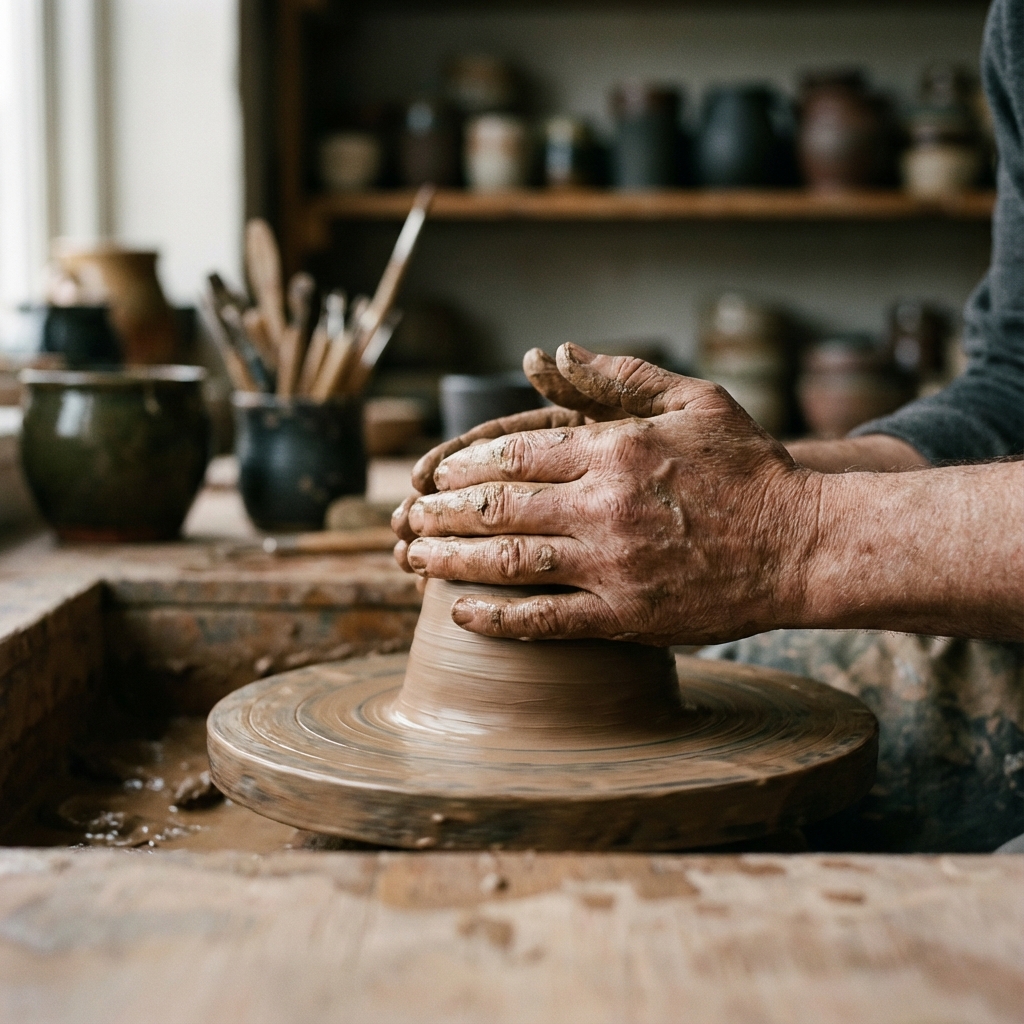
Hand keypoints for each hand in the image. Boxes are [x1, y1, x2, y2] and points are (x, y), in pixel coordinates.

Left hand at [402, 343, 817, 644]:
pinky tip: (460, 613)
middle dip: (439, 513)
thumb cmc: (750, 468)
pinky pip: (545, 620)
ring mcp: (610, 564)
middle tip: (406, 518)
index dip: (462, 467)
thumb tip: (554, 353)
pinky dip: (496, 618)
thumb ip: (620, 377)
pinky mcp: (625, 615)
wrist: (802, 546)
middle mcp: (601, 506)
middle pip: (494, 509)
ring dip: (448, 562)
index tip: (435, 475)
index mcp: (613, 450)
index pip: (511, 456)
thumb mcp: (694, 400)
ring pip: (506, 562)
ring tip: (411, 560)